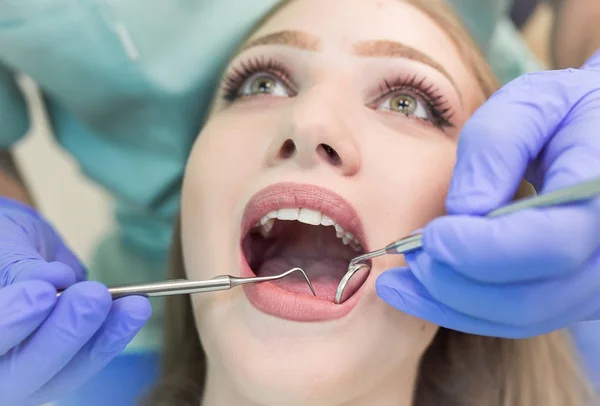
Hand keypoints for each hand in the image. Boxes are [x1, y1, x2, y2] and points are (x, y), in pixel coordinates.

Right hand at [0, 198, 150, 404]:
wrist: (16, 251)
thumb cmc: (3, 247)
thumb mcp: (6, 246)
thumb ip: (21, 268)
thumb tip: (59, 280)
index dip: (11, 322)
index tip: (43, 295)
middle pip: (20, 372)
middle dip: (63, 333)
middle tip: (93, 296)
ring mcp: (26, 377)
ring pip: (59, 374)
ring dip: (100, 337)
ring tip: (131, 303)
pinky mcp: (62, 371)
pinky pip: (87, 361)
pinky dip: (114, 335)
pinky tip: (136, 309)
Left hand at [376, 51, 599, 338]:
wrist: (598, 137)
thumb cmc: (563, 114)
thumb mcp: (531, 104)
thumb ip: (496, 147)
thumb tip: (464, 211)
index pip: (550, 242)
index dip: (482, 248)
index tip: (430, 235)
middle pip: (531, 297)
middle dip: (454, 282)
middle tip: (406, 255)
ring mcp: (597, 279)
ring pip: (522, 317)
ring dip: (450, 303)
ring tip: (397, 280)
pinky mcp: (575, 293)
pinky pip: (519, 316)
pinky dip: (463, 309)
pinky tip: (418, 290)